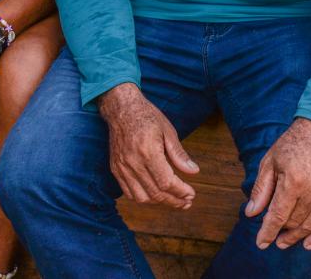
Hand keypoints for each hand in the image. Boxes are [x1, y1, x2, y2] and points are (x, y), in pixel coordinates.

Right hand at [98, 83, 198, 209]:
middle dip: (174, 201)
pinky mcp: (116, 169)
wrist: (121, 108)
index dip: (181, 192)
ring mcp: (122, 167)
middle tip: (187, 202)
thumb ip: (179, 154)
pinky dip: (143, 198)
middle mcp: (133, 162)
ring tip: (173, 200)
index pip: (166, 182)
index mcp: (148, 152)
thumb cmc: (147, 116)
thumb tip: (194, 171)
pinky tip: (155, 195)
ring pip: (142, 198)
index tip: (191, 194)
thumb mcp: (168, 131)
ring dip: (159, 203)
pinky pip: (129, 192)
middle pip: (155, 193)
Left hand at [243, 118, 310, 250]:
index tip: (261, 243)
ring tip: (286, 242)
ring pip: (310, 225)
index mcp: (293, 182)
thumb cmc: (292, 144)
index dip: (267, 232)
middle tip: (273, 239)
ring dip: (296, 237)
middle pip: (294, 222)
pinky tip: (308, 244)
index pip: (278, 216)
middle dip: (281, 233)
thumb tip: (251, 213)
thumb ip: (261, 189)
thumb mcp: (270, 162)